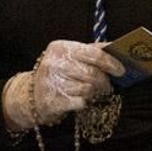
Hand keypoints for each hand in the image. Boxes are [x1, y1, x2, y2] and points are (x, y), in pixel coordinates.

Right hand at [2, 39, 124, 130]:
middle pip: (92, 73)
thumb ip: (91, 51)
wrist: (30, 96)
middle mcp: (54, 63)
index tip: (121, 69)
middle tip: (107, 86)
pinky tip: (79, 99)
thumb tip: (115, 50)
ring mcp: (52, 83)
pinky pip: (81, 102)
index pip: (93, 54)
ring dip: (94, 92)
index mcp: (60, 48)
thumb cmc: (57, 73)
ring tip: (92, 92)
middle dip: (104, 81)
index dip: (110, 62)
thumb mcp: (69, 56)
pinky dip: (83, 102)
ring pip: (88, 88)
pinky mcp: (53, 101)